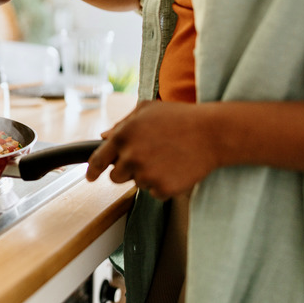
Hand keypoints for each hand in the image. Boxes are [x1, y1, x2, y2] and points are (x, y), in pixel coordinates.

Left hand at [85, 101, 222, 198]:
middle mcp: (131, 156)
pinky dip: (163, 185)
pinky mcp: (163, 188)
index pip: (98, 160)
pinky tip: (176, 168)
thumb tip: (104, 137)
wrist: (213, 133)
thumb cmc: (181, 117)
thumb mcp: (147, 110)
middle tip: (147, 157)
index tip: (90, 177)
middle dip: (127, 170)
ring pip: (137, 184)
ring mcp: (146, 174)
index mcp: (123, 136)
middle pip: (116, 176)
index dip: (92, 171)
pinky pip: (155, 193)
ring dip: (147, 175)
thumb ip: (122, 124)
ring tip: (167, 157)